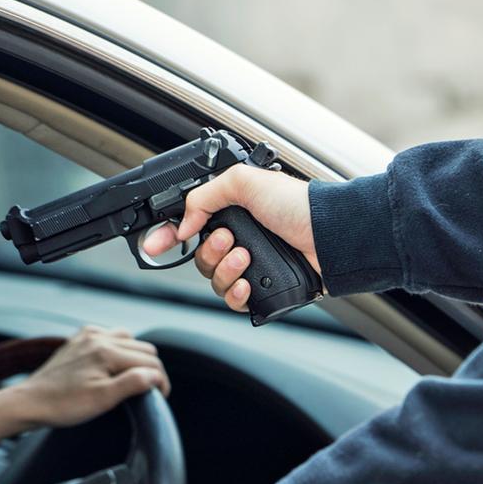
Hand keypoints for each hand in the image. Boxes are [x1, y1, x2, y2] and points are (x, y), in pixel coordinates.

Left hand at [0, 327, 170, 446]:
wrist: (28, 403)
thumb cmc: (63, 405)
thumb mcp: (103, 399)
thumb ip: (133, 383)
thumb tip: (155, 375)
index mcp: (107, 352)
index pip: (150, 362)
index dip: (160, 381)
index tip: (160, 397)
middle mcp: (98, 338)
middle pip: (143, 349)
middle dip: (150, 369)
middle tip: (148, 390)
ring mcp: (86, 337)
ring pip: (128, 339)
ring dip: (135, 357)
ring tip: (132, 377)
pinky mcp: (77, 341)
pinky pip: (108, 336)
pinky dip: (117, 348)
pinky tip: (111, 364)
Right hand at [142, 163, 319, 311]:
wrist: (329, 236)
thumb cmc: (298, 205)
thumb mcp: (245, 182)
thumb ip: (204, 197)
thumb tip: (184, 224)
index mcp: (234, 213)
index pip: (190, 226)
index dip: (168, 237)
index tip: (152, 245)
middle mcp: (241, 239)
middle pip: (200, 258)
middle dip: (210, 251)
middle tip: (229, 239)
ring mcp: (253, 266)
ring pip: (215, 280)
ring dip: (225, 269)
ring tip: (246, 257)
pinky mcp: (265, 289)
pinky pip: (235, 300)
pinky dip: (236, 294)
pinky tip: (246, 284)